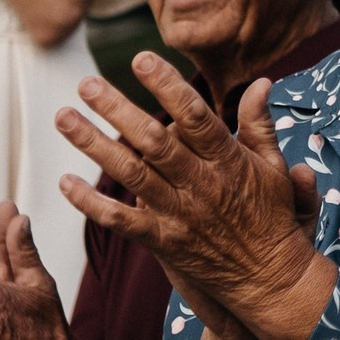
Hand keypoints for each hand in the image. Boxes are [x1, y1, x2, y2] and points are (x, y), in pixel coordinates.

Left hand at [56, 61, 332, 339]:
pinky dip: (91, 204)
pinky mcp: (164, 242)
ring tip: (64, 117)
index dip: (167, 86)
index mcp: (228, 161)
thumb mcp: (275, 168)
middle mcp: (201, 185)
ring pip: (130, 175)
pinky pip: (122, 221)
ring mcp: (180, 214)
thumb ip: (260, 124)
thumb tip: (262, 81)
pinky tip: (65, 182)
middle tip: (86, 83)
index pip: (195, 116)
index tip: (141, 59)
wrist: (271, 279)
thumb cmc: (273, 218)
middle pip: (153, 141)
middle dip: (117, 109)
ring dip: (94, 145)